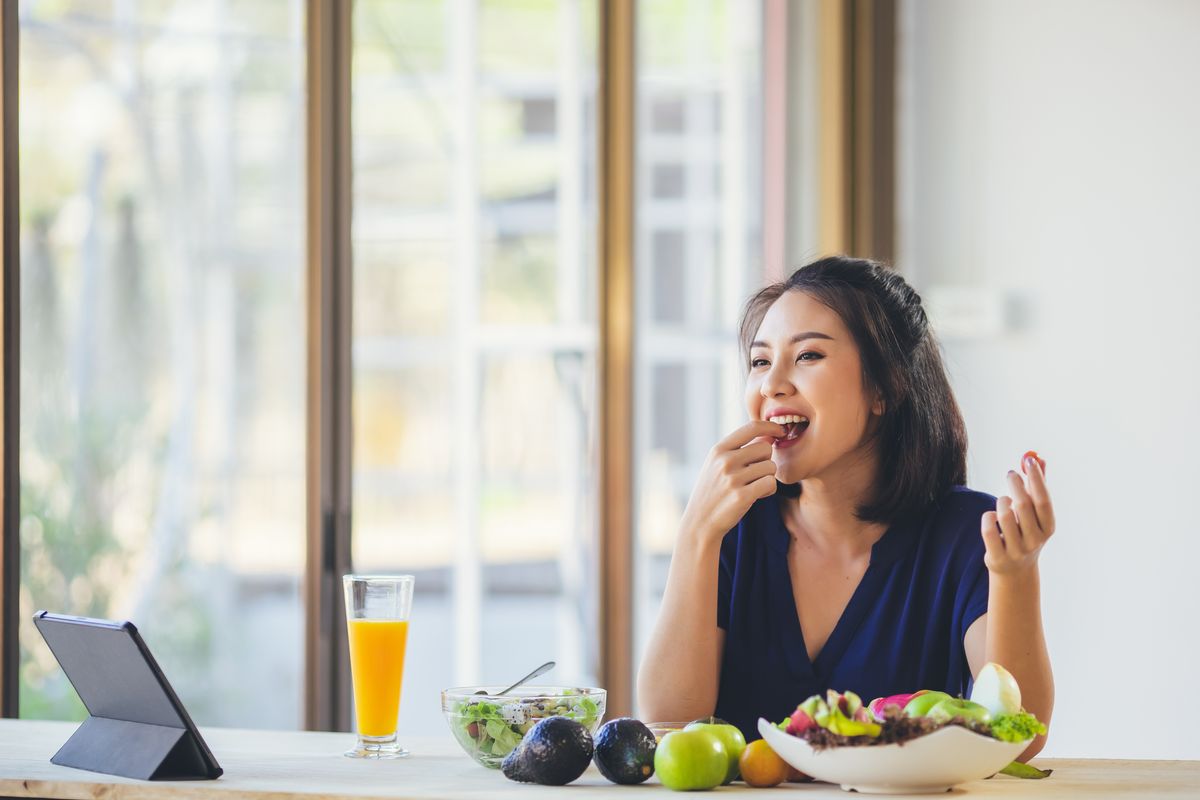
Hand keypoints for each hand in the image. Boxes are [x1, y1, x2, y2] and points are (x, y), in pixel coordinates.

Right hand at [678, 420, 783, 544]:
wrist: (700, 522)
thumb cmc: (713, 492)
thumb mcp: (716, 465)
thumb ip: (738, 450)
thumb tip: (768, 436)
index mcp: (719, 450)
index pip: (751, 427)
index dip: (770, 426)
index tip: (780, 431)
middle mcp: (725, 461)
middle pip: (766, 448)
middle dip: (766, 460)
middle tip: (756, 474)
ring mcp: (733, 478)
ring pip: (770, 467)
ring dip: (767, 477)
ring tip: (753, 486)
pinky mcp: (742, 496)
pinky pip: (771, 483)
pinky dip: (768, 490)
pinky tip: (757, 495)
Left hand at [981, 453, 1055, 576]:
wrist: (1016, 571)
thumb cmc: (1026, 532)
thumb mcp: (1036, 514)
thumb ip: (1037, 487)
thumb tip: (1039, 459)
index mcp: (1048, 528)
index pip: (1043, 500)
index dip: (1037, 479)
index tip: (1029, 460)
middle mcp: (1035, 540)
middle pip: (1023, 505)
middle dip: (1015, 484)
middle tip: (1011, 474)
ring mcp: (1016, 550)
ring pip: (1004, 515)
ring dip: (1001, 502)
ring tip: (1004, 502)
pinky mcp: (997, 556)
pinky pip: (988, 529)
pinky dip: (987, 517)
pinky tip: (991, 516)